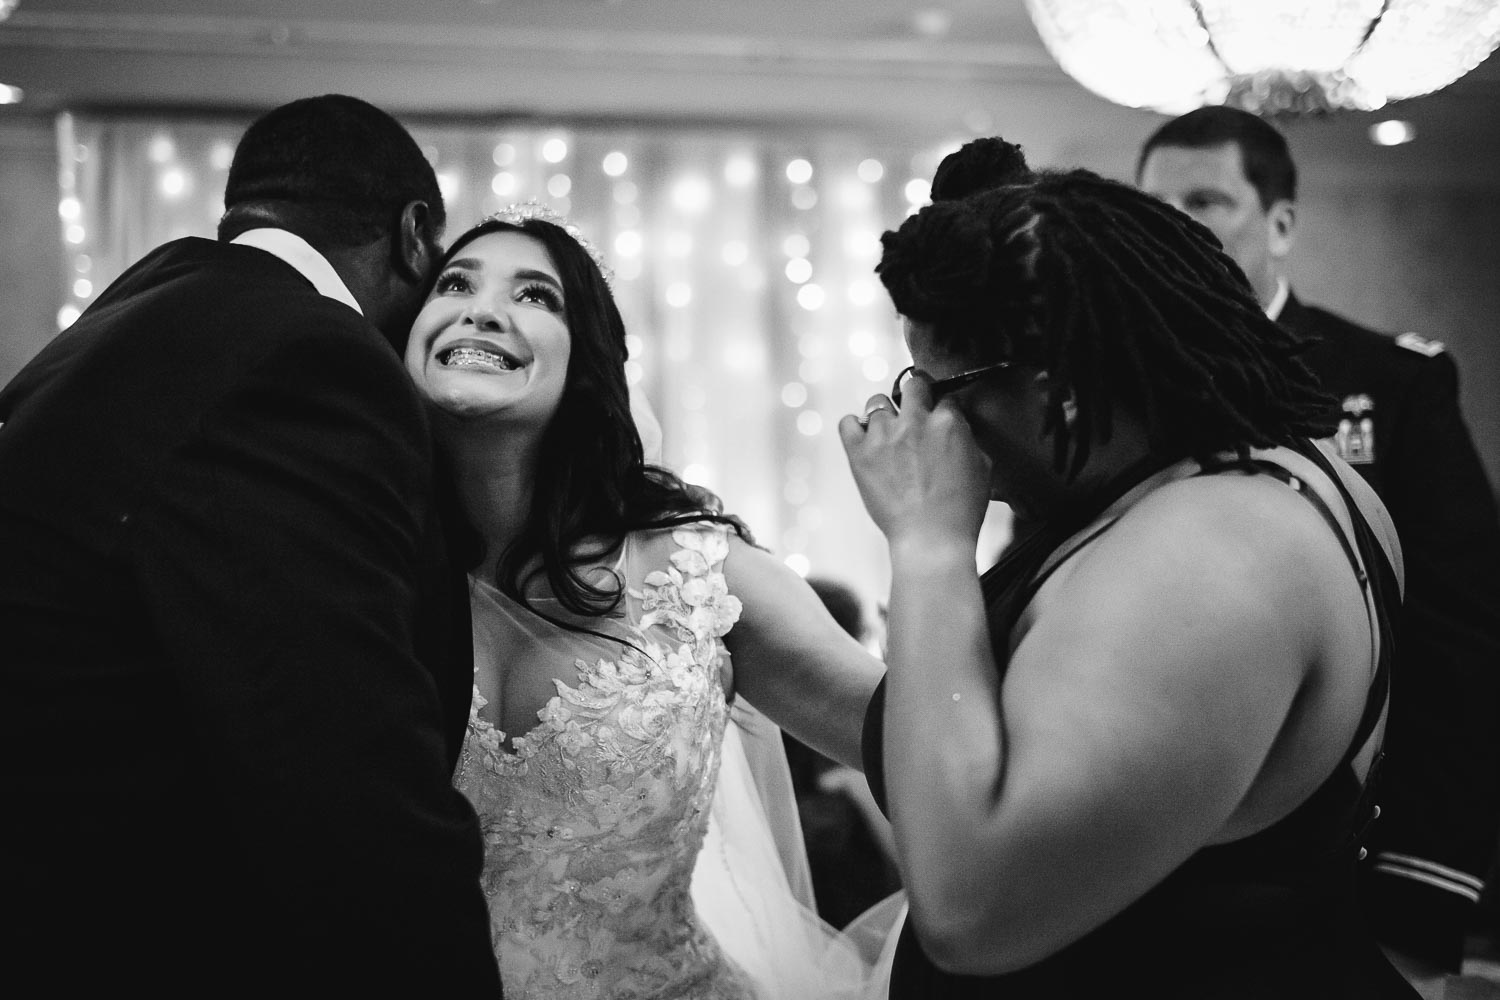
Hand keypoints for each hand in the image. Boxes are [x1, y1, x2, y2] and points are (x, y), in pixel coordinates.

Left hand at [838, 372, 991, 549]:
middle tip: (915, 411)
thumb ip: (967, 439)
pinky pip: (847, 423)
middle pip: (912, 385)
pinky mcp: (859, 453)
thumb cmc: (960, 511)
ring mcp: (884, 436)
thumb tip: (957, 429)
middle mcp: (914, 422)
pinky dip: (854, 427)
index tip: (938, 419)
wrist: (931, 539)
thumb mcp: (982, 467)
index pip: (945, 397)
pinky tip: (863, 438)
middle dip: (916, 395)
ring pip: (877, 402)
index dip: (943, 408)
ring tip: (889, 434)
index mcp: (948, 422)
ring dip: (885, 415)